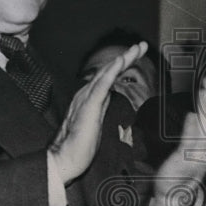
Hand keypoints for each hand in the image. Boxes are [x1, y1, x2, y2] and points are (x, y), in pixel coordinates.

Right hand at [49, 42, 147, 182]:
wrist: (63, 160)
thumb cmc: (79, 146)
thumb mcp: (95, 122)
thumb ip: (100, 107)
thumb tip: (108, 97)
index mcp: (90, 97)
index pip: (109, 76)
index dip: (123, 64)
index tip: (137, 54)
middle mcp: (87, 94)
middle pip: (109, 70)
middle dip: (127, 56)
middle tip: (142, 45)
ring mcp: (86, 99)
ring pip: (107, 73)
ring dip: (123, 59)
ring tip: (136, 49)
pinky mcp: (88, 107)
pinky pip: (101, 86)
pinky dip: (111, 72)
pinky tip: (120, 61)